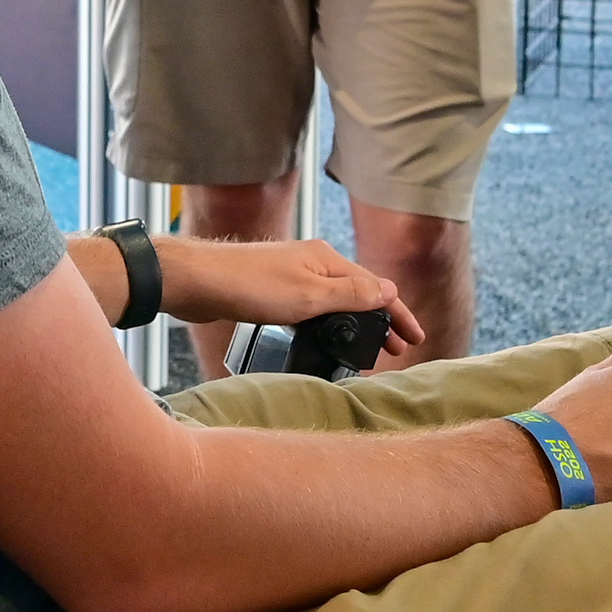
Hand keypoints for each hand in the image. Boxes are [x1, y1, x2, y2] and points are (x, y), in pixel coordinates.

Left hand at [156, 237, 425, 361]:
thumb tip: (389, 290)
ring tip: (366, 352)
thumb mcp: (308, 296)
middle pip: (357, 293)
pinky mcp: (271, 291)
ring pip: (334, 302)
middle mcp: (311, 262)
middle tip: (396, 351)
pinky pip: (311, 309)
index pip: (376, 287)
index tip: (414, 338)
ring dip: (353, 326)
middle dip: (379, 321)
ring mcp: (291, 275)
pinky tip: (323, 342)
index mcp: (326, 259)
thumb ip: (350, 296)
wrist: (196, 281)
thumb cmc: (249, 286)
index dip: (397, 314)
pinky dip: (326, 326)